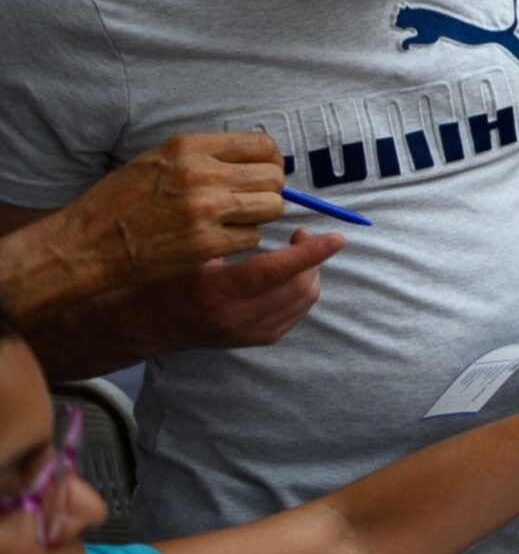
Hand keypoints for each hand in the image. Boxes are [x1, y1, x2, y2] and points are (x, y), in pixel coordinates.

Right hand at [2, 133, 284, 316]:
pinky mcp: (206, 244)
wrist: (86, 242)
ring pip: (271, 208)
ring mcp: (205, 210)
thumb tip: (256, 159)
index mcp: (188, 147)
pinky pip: (252, 237)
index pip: (262, 144)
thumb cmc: (120, 201)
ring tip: (235, 219)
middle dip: (268, 190)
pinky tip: (218, 238)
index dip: (270, 160)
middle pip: (273, 177)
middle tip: (251, 200)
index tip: (263, 172)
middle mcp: (201, 174)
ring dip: (259, 215)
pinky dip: (241, 239)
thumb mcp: (159, 160)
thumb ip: (206, 156)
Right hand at [152, 227, 342, 351]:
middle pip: (298, 287)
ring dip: (311, 273)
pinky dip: (302, 290)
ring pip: (304, 301)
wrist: (147, 324)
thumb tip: (263, 213)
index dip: (309, 253)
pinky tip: (290, 274)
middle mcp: (236, 317)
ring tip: (298, 250)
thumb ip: (225, 238)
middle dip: (312, 258)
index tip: (337, 237)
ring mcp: (249, 333)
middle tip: (302, 232)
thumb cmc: (163, 277)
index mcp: (215, 290)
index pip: (273, 272)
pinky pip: (296, 313)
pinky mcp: (257, 340)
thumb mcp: (186, 253)